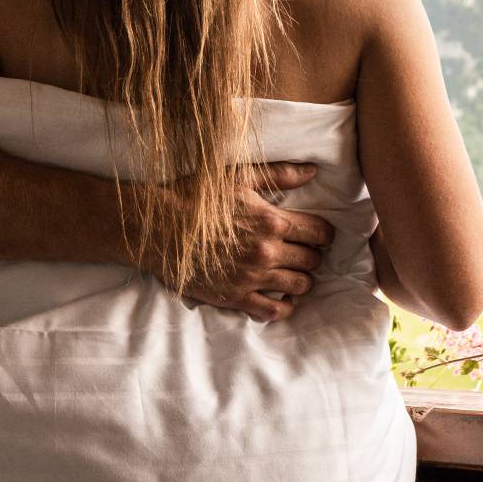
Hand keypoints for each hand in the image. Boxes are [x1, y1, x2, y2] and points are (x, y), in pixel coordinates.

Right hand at [148, 161, 334, 321]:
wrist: (158, 227)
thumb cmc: (197, 197)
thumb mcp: (239, 177)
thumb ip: (280, 175)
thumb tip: (313, 170)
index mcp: (272, 222)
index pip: (319, 233)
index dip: (324, 233)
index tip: (318, 234)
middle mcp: (267, 252)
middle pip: (312, 261)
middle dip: (312, 255)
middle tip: (304, 252)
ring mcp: (252, 278)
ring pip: (299, 286)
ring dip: (302, 279)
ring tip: (294, 272)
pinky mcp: (234, 297)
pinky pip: (273, 311)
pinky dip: (283, 306)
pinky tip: (281, 298)